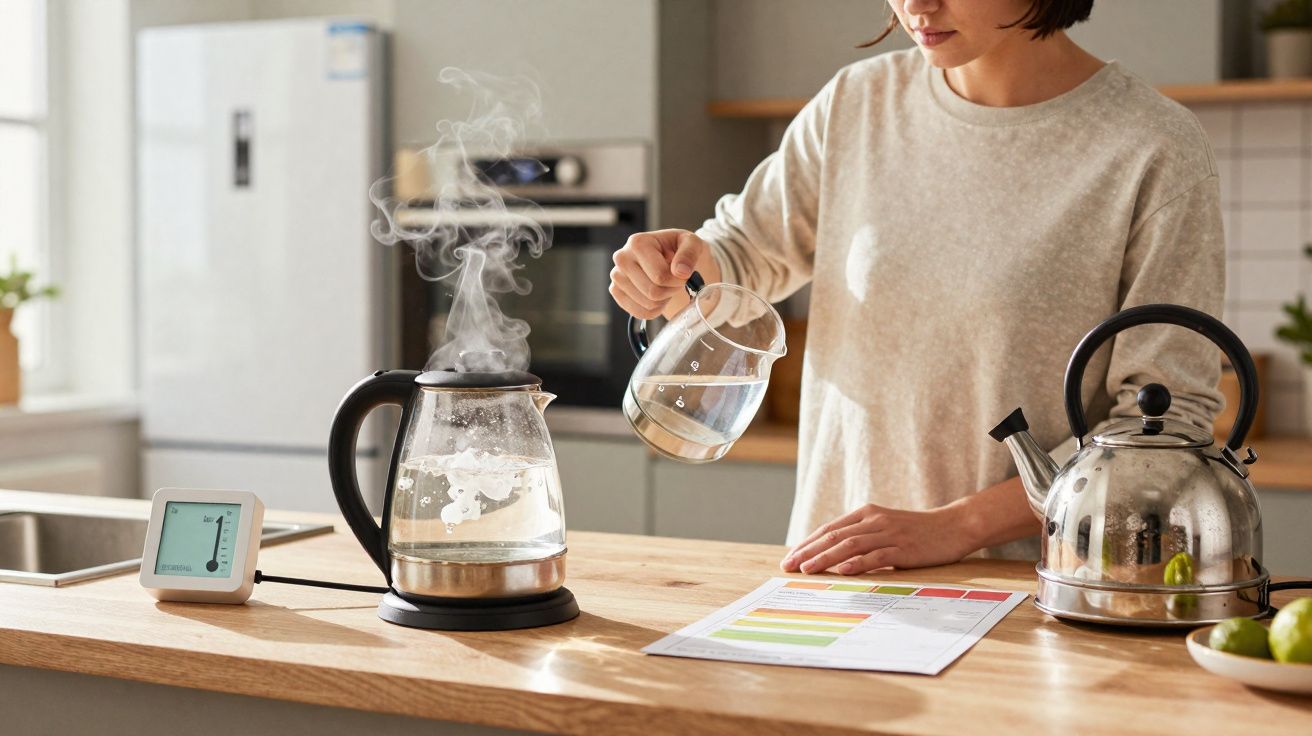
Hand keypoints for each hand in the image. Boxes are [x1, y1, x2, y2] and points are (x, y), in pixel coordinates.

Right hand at [609, 229, 716, 319]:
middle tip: (675, 282)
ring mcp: (617, 276)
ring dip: (664, 300)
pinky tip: (658, 297)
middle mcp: (622, 258)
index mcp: (638, 243)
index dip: (678, 281)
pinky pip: (638, 312)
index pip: (660, 276)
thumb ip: (689, 253)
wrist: (667, 256)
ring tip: (666, 286)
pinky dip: (654, 310)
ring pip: (647, 304)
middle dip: (671, 291)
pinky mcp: (616, 291)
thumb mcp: (691, 243)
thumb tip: (681, 272)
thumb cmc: (678, 248)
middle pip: (652, 292)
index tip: (683, 275)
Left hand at [780, 503, 976, 574]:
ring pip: (850, 545)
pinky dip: (858, 563)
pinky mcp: (903, 549)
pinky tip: (842, 571)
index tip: (790, 557)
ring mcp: (889, 534)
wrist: (954, 526)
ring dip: (826, 558)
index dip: (807, 543)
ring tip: (807, 569)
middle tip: (788, 566)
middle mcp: (874, 520)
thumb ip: (862, 537)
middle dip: (808, 552)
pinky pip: (876, 556)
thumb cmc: (917, 532)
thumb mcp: (885, 529)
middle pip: (834, 536)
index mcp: (866, 514)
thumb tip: (833, 557)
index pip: (829, 529)